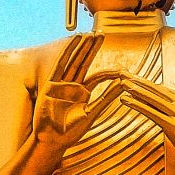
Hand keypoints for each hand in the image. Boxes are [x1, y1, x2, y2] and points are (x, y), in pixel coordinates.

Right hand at [31, 34, 121, 151]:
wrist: (52, 140)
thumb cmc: (71, 132)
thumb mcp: (92, 113)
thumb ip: (106, 98)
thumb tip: (122, 85)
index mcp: (83, 94)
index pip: (98, 77)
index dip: (109, 72)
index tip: (121, 69)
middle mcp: (73, 86)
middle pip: (85, 63)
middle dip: (92, 49)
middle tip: (101, 34)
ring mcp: (62, 84)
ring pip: (74, 61)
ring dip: (81, 47)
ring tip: (89, 34)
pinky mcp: (51, 84)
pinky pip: (61, 64)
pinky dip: (68, 52)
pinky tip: (74, 41)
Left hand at [95, 71, 174, 170]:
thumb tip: (172, 107)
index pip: (165, 89)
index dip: (148, 84)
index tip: (135, 78)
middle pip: (157, 89)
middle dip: (139, 81)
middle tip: (123, 73)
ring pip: (153, 98)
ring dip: (136, 90)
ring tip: (122, 84)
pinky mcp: (174, 126)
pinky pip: (152, 113)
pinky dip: (137, 105)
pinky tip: (126, 100)